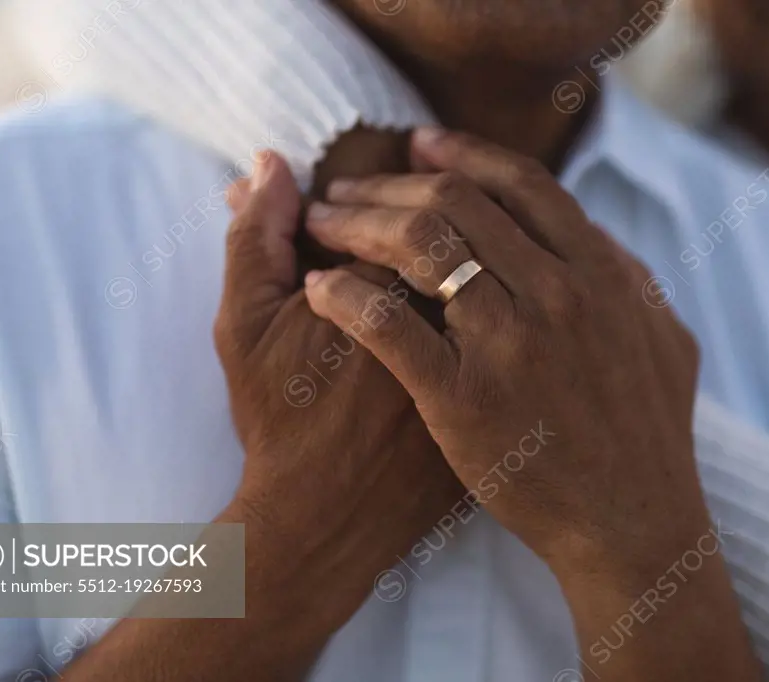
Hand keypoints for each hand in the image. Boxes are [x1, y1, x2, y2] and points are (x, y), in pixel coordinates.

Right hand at [215, 151, 464, 640]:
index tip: (347, 210)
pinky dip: (500, 278)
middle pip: (467, 220)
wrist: (332, 524)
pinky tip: (466, 278)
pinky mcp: (513, 384)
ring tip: (419, 239)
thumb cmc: (282, 427)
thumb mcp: (246, 331)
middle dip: (419, 204)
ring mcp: (500, 350)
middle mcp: (466, 312)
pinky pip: (523, 307)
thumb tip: (265, 166)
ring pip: (505, 255)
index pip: (409, 205)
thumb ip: (254, 242)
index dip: (376, 196)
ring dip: (467, 233)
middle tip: (381, 218)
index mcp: (397, 288)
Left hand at [301, 129, 760, 680]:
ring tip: (319, 222)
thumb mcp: (664, 338)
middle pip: (455, 205)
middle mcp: (556, 294)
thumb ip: (629, 278)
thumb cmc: (649, 437)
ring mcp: (508, 343)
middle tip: (348, 185)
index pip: (520, 184)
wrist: (632, 523)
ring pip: (418, 248)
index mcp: (600, 273)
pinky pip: (388, 327)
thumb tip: (593, 236)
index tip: (419, 144)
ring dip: (357, 224)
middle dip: (390, 184)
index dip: (462, 155)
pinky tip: (319, 288)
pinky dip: (345, 296)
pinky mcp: (463, 397)